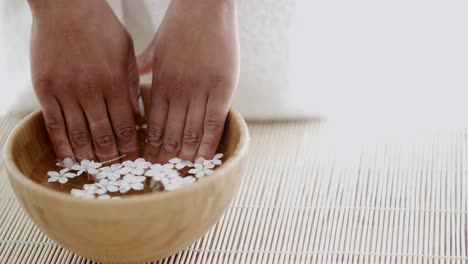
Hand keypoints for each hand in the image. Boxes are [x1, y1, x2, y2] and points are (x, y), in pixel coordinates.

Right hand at [29, 0, 140, 161]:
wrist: (65, 7)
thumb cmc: (101, 27)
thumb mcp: (125, 52)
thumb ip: (131, 84)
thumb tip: (137, 115)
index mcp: (116, 83)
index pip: (126, 126)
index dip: (131, 148)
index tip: (134, 162)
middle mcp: (92, 91)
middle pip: (104, 136)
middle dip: (112, 159)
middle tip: (116, 173)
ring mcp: (66, 91)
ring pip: (79, 135)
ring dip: (88, 158)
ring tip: (95, 171)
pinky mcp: (45, 89)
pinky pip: (54, 125)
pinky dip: (62, 146)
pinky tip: (69, 159)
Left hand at [138, 0, 239, 162]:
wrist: (205, 6)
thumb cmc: (181, 25)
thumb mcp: (157, 47)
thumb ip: (145, 66)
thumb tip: (135, 78)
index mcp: (160, 83)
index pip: (153, 124)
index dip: (152, 147)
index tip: (150, 163)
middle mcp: (177, 91)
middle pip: (169, 133)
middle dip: (165, 158)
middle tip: (163, 177)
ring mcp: (200, 90)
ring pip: (190, 132)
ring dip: (185, 156)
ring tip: (182, 173)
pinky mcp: (222, 87)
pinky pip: (214, 123)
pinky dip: (208, 144)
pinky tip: (204, 159)